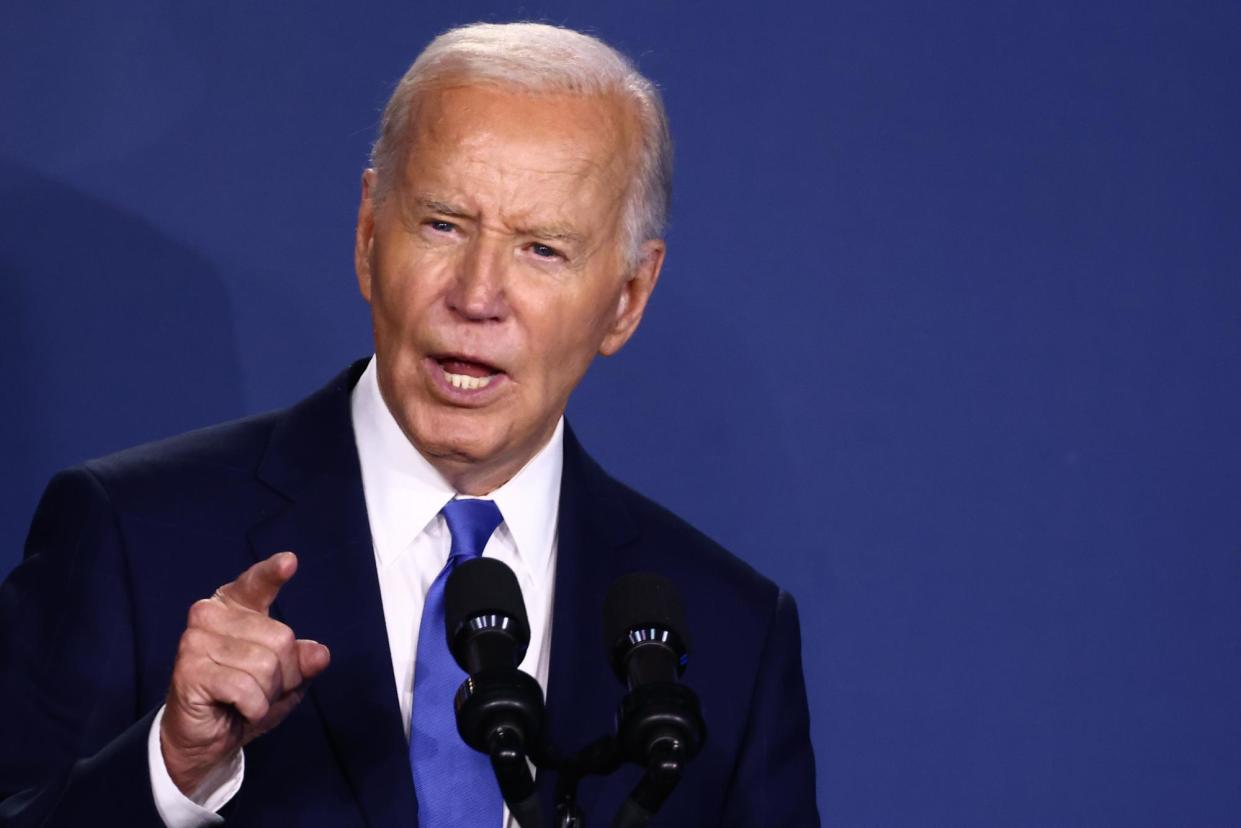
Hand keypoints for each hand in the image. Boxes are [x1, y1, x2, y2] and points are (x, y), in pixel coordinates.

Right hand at [160, 551, 330, 795]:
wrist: (202, 738)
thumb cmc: (243, 698)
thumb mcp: (283, 678)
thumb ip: (301, 660)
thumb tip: (320, 654)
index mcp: (232, 606)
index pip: (256, 584)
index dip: (273, 573)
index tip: (290, 562)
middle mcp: (209, 616)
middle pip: (281, 639)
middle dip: (284, 674)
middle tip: (260, 690)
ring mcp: (195, 641)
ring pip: (266, 666)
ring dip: (267, 694)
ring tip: (246, 700)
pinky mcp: (189, 671)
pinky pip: (246, 689)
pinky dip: (253, 708)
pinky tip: (236, 709)